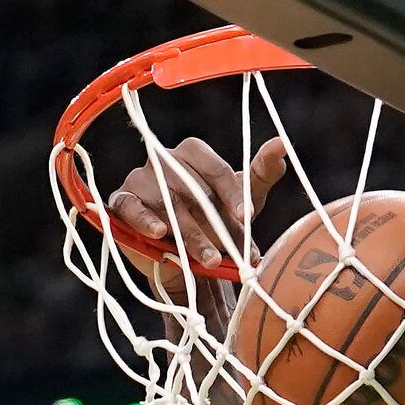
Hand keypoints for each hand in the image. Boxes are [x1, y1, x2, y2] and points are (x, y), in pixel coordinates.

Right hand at [107, 136, 290, 281]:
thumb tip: (282, 143)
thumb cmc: (216, 221)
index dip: (231, 192)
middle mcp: (163, 161)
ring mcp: (140, 181)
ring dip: (190, 232)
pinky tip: (161, 232)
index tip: (248, 217)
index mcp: (192, 154)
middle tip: (235, 251)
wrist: (188, 261)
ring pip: (165, 202)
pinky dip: (144, 219)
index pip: (212, 166)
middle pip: (190, 186)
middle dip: (214, 221)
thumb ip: (262, 172)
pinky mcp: (122, 204)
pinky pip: (129, 207)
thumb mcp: (243, 199)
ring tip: (211, 259)